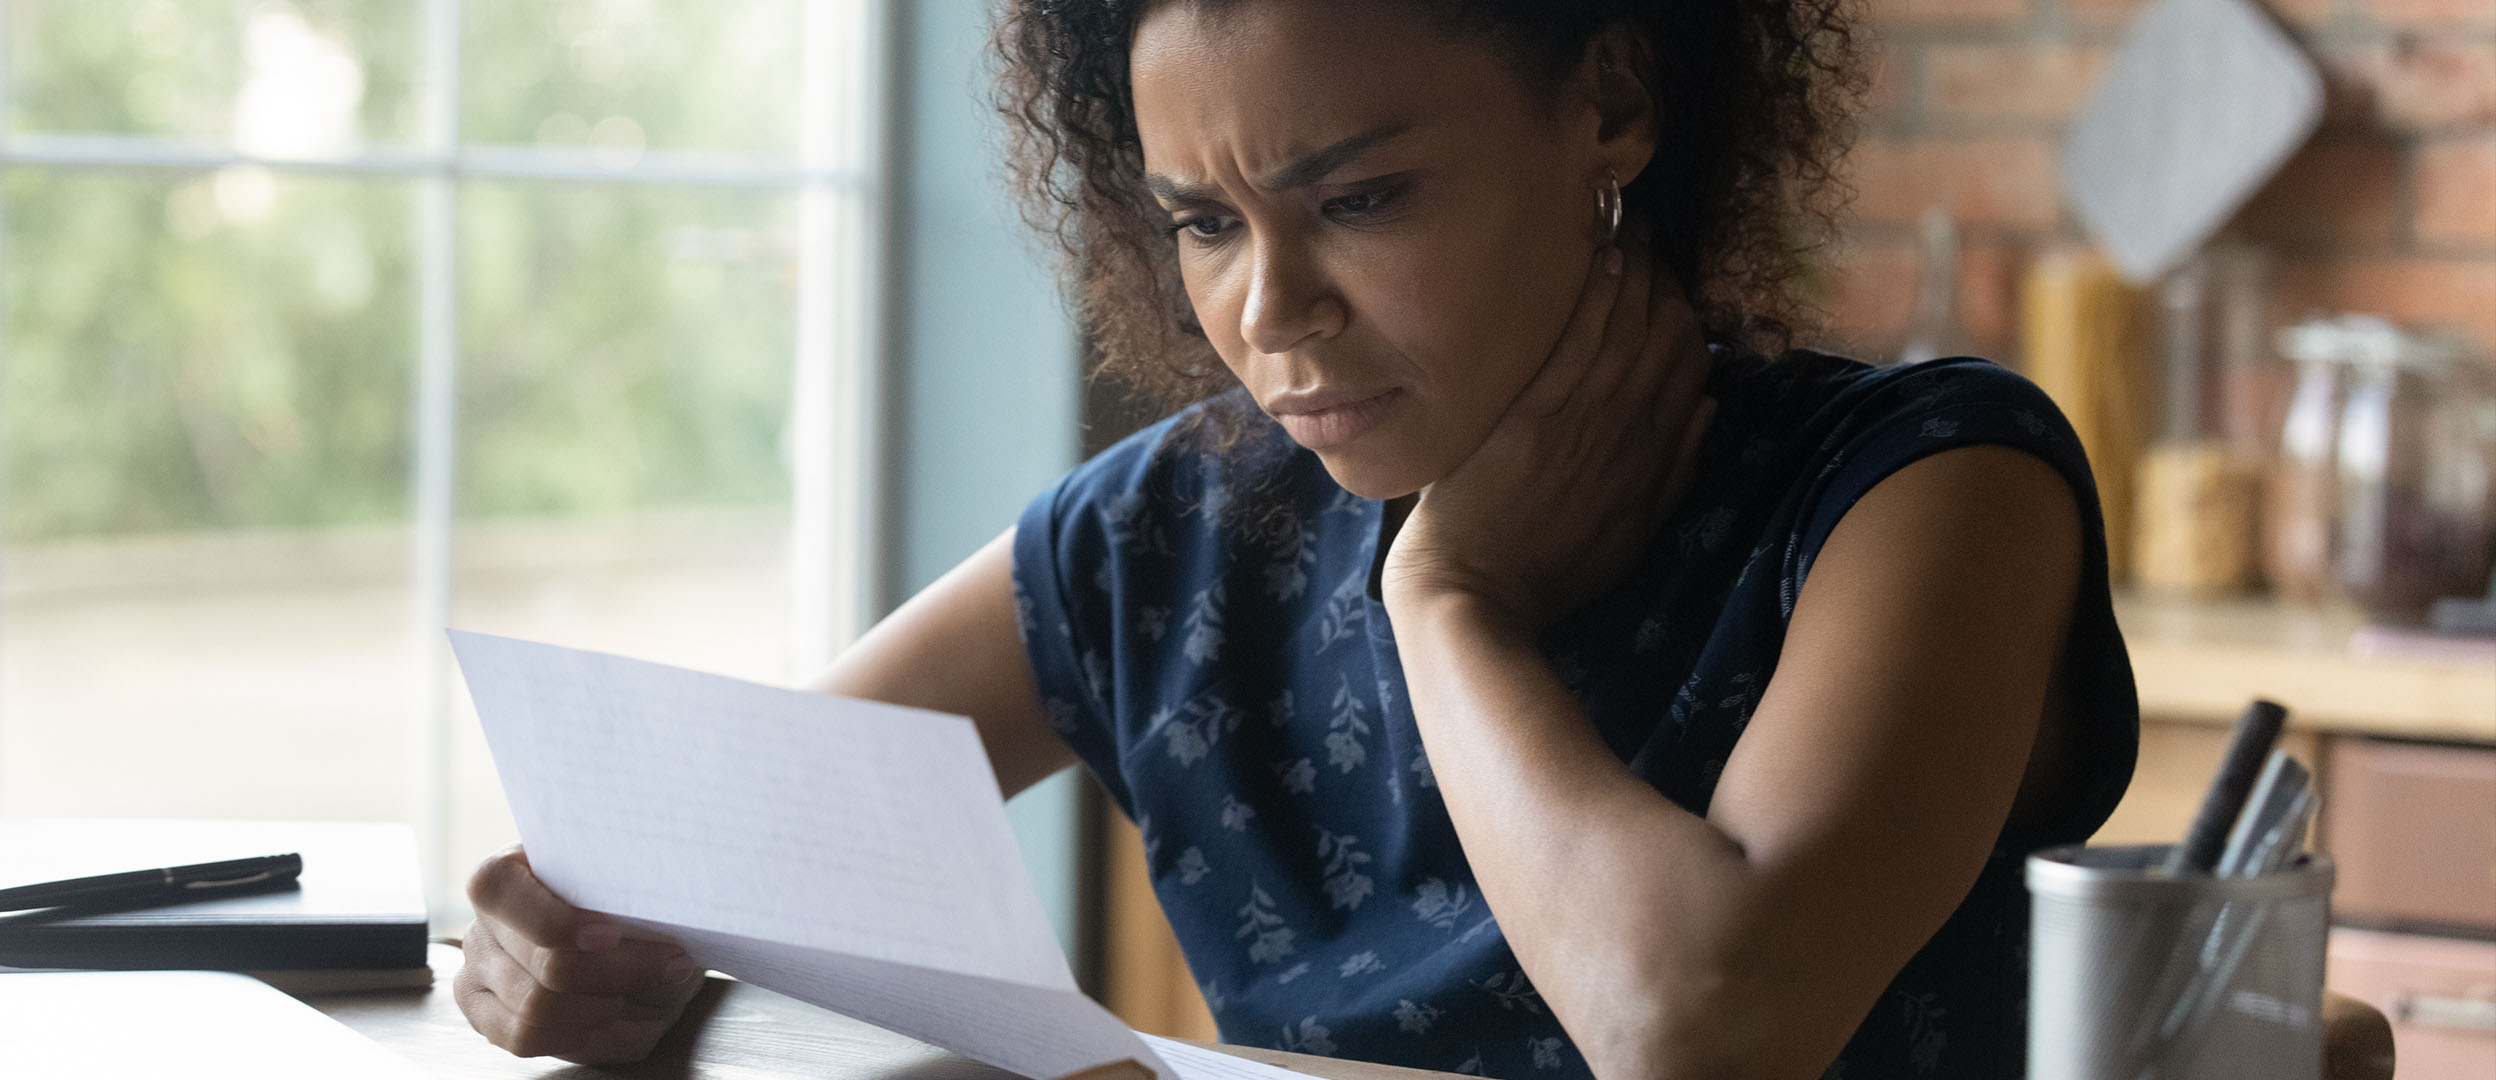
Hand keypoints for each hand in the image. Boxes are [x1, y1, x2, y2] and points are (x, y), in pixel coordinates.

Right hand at [454, 845, 706, 1063]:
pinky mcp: (486, 1018)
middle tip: (669, 965)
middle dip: (616, 971)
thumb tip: (663, 943)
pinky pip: (526, 1038)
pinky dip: (581, 1033)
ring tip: (643, 990)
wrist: (635, 948)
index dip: (555, 919)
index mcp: (509, 871)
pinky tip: (612, 1014)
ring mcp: (478, 974)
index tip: (613, 935)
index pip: (499, 888)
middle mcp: (483, 923)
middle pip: (541, 963)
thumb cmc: (634, 911)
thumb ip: (643, 910)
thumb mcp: (647, 899)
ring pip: (535, 1007)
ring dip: (604, 1005)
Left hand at [1381, 227, 1714, 630]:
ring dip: (1635, 275)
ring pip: (1627, 332)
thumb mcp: (1632, 533)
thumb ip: (1674, 471)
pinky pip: (1576, 345)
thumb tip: (1710, 407)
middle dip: (1666, 283)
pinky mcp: (1532, 417)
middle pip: (1667, 339)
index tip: (1677, 286)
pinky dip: (1595, 299)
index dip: (1691, 321)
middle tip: (1656, 240)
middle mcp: (1625, 433)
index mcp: (1651, 460)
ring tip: (1631, 228)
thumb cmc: (1545, 570)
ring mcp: (1580, 422)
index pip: (1692, 370)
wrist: (1475, 593)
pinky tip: (1604, 259)